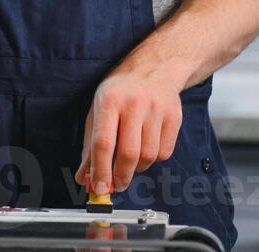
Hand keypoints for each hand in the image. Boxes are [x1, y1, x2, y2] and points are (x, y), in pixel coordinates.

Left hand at [74, 69, 182, 194]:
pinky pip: (164, 153)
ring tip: (131, 160)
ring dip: (138, 168)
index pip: (103, 143)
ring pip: (148, 156)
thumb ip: (90, 146)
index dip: (100, 171)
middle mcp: (133, 104)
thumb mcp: (97, 111)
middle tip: (116, 184)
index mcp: (109, 101)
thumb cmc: (120, 92)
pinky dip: (154, 159)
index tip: (99, 189)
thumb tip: (84, 179)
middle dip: (121, 177)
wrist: (154, 69)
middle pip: (128, 154)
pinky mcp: (174, 117)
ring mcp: (156, 110)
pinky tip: (146, 147)